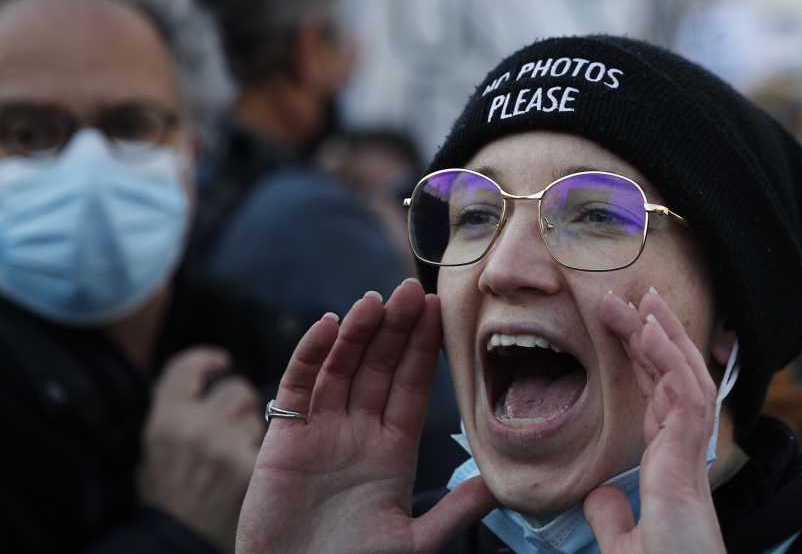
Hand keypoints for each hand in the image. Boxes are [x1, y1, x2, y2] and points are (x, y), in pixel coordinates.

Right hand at [139, 347, 265, 552]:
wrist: (178, 541)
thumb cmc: (167, 497)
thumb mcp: (155, 448)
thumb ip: (178, 412)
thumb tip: (200, 380)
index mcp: (165, 419)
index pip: (188, 368)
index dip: (206, 361)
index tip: (220, 363)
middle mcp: (194, 427)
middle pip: (237, 390)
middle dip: (240, 405)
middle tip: (233, 428)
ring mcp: (224, 446)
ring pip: (259, 415)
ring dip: (253, 429)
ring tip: (237, 455)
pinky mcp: (249, 466)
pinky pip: (268, 442)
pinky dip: (261, 453)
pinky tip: (249, 470)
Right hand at [235, 280, 496, 553]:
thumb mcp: (416, 541)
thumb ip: (456, 509)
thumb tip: (502, 483)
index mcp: (393, 451)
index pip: (411, 386)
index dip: (422, 348)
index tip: (438, 310)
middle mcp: (358, 434)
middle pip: (378, 368)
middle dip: (394, 329)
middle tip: (411, 288)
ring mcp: (320, 433)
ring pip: (341, 369)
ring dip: (357, 333)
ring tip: (375, 300)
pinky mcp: (284, 440)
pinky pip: (297, 388)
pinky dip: (310, 355)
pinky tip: (327, 325)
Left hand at [586, 290, 726, 553]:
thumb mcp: (626, 546)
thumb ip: (613, 516)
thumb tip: (599, 494)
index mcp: (669, 468)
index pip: (657, 399)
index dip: (646, 359)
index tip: (631, 325)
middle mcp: (684, 455)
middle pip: (672, 379)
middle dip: (654, 333)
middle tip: (634, 294)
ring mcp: (690, 455)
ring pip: (684, 378)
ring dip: (666, 334)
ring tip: (646, 297)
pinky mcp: (689, 462)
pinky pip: (686, 398)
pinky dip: (672, 360)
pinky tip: (654, 331)